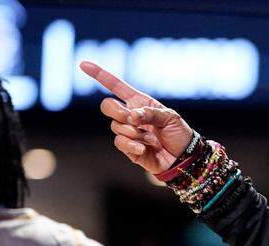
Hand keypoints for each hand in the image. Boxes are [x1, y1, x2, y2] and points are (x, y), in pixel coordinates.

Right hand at [78, 61, 192, 174]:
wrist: (185, 157)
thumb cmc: (179, 134)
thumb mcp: (170, 117)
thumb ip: (150, 113)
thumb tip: (131, 116)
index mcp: (139, 103)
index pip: (116, 87)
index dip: (100, 75)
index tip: (83, 65)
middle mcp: (131, 116)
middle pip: (108, 106)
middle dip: (117, 111)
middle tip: (133, 120)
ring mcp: (128, 132)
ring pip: (115, 126)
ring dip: (132, 131)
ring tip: (149, 138)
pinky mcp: (128, 148)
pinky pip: (119, 142)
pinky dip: (131, 144)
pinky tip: (144, 148)